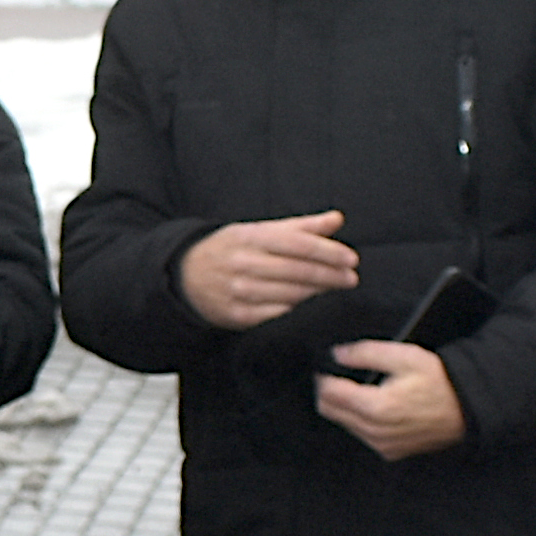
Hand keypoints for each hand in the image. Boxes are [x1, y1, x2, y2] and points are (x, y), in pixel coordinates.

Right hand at [178, 208, 360, 328]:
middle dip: (329, 275)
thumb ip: (300, 227)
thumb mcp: (260, 230)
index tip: (350, 259)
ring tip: (335, 291)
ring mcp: (238, 291)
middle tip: (351, 278)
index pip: (297, 243)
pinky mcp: (236, 315)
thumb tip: (336, 219)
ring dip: (317, 294)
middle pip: (296, 270)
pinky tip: (310, 308)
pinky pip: (275, 315)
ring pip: (289, 294)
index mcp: (251, 237)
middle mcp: (243, 263)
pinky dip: (296, 311)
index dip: (327, 252)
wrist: (184, 275)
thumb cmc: (230, 250)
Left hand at [311, 337, 469, 458]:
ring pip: (345, 425)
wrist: (467, 409)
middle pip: (331, 412)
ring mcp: (382, 445)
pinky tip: (374, 407)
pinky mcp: (390, 452)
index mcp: (376, 406)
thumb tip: (339, 354)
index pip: (328, 394)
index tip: (326, 369)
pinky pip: (362, 436)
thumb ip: (366, 353)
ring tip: (360, 391)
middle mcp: (375, 431)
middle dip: (330, 393)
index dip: (323, 378)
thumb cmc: (440, 382)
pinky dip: (360, 422)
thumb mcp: (405, 356)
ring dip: (345, 408)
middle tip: (339, 378)